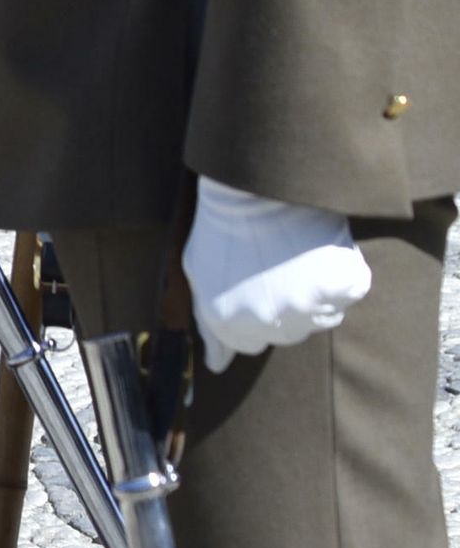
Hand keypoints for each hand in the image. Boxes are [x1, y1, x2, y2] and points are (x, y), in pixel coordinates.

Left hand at [183, 177, 371, 373]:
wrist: (255, 182)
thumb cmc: (224, 222)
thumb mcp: (199, 270)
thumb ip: (209, 325)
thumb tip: (217, 365)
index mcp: (232, 322)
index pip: (249, 344)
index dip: (251, 312)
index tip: (254, 284)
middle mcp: (271, 324)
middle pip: (288, 331)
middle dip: (282, 303)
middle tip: (275, 263)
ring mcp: (309, 306)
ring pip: (322, 316)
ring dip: (314, 290)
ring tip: (296, 252)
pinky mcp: (341, 285)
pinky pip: (349, 290)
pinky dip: (341, 272)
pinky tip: (320, 247)